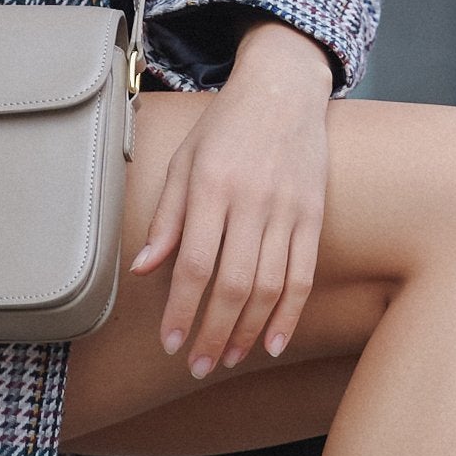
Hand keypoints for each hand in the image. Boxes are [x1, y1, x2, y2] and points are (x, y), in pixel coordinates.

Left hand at [131, 21, 333, 373]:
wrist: (283, 90)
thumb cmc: (224, 127)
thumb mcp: (183, 161)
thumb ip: (166, 217)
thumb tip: (143, 269)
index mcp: (212, 186)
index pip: (194, 264)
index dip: (181, 310)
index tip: (170, 344)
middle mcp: (252, 200)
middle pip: (233, 284)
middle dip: (213, 333)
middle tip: (197, 366)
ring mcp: (288, 210)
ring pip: (270, 287)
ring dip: (247, 331)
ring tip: (228, 358)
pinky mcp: (313, 216)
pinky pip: (303, 275)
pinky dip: (289, 314)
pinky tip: (272, 343)